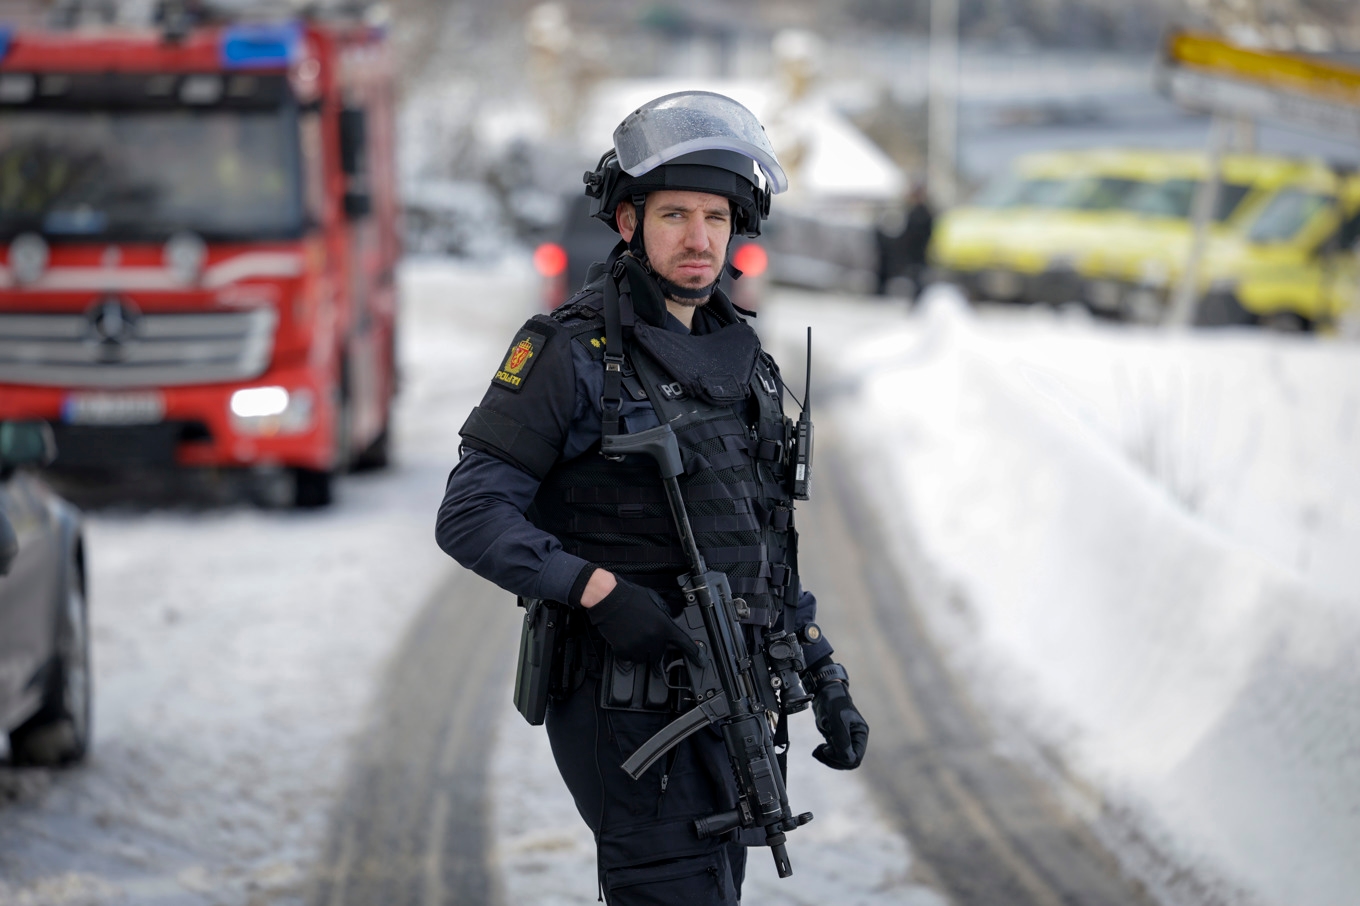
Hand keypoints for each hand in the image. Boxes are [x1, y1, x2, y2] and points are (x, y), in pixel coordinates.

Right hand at [586, 576, 700, 664]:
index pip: (684, 643)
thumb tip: (668, 627)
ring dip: (642, 651)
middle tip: (646, 635)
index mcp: (664, 626)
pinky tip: (625, 638)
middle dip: (655, 647)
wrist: (610, 599)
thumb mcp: (656, 602)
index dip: (694, 654)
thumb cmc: (631, 597)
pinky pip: (630, 658)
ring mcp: (638, 646)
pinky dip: (628, 652)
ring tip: (634, 635)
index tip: (700, 661)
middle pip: (660, 654)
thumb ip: (665, 617)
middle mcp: (653, 639)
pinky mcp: (624, 651)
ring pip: (645, 659)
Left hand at [811, 679, 868, 769]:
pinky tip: (818, 750)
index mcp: (860, 734)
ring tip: (818, 751)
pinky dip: (824, 755)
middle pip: (848, 761)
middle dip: (834, 760)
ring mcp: (846, 740)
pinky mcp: (836, 740)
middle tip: (822, 751)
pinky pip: (833, 755)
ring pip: (840, 760)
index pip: (856, 757)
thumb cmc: (833, 703)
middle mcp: (855, 739)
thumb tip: (846, 760)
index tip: (828, 749)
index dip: (842, 759)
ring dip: (828, 759)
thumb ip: (842, 740)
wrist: (823, 694)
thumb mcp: (837, 721)